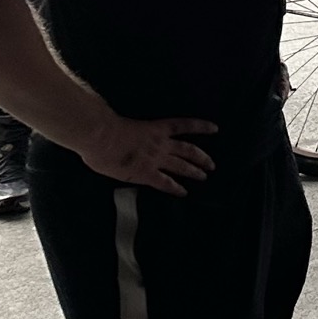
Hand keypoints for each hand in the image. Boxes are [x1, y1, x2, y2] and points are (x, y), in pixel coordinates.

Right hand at [83, 113, 217, 194]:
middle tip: (211, 164)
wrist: (102, 137)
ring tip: (204, 176)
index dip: (201, 127)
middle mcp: (161, 143)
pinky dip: (175, 188)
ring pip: (181, 165)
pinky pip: (165, 182)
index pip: (184, 126)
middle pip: (188, 150)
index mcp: (157, 128)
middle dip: (201, 157)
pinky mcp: (145, 173)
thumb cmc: (108, 128)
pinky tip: (183, 192)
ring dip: (194, 171)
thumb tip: (130, 139)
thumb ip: (136, 133)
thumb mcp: (128, 126)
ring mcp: (155, 159)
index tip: (215, 128)